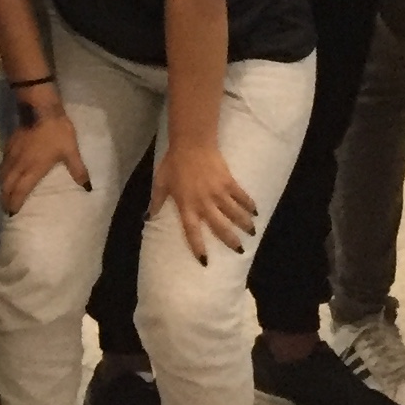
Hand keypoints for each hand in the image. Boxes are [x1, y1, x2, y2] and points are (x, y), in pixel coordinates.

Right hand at [0, 94, 88, 212]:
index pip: (20, 190)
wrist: (40, 109)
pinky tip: (3, 172)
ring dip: (2, 186)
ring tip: (2, 194)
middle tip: (5, 208)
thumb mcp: (71, 151)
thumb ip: (78, 170)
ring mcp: (12, 154)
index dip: (15, 202)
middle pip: (8, 185)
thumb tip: (88, 187)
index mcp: (33, 169)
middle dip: (5, 197)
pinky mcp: (9, 145)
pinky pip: (3, 163)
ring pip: (3, 174)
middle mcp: (19, 165)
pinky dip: (2, 172)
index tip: (11, 213)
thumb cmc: (57, 131)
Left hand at [152, 137, 258, 260]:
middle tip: (240, 250)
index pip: (192, 232)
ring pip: (234, 214)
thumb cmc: (173, 163)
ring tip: (252, 232)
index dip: (198, 247)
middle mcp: (204, 203)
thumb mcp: (160, 182)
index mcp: (187, 205)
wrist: (191, 143)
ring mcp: (218, 193)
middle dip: (231, 240)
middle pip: (220, 227)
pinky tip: (255, 212)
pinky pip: (241, 197)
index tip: (205, 261)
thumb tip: (149, 216)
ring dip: (244, 224)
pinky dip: (249, 205)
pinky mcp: (229, 182)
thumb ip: (157, 201)